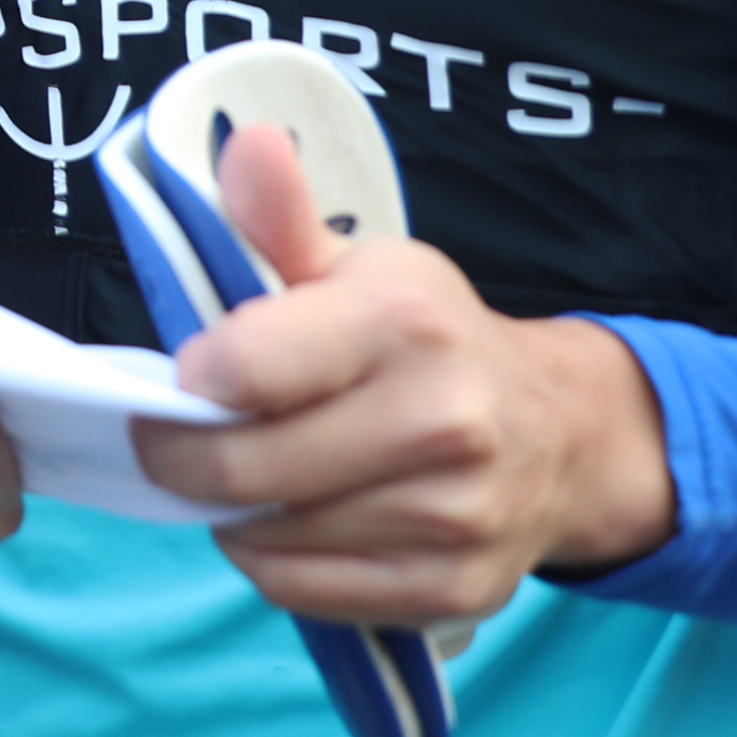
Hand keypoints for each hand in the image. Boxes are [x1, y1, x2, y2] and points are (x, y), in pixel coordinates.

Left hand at [129, 123, 677, 624]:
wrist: (559, 431)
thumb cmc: (429, 338)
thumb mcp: (362, 264)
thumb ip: (281, 217)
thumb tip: (246, 144)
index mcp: (405, 323)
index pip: (244, 370)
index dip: (191, 380)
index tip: (190, 375)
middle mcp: (441, 421)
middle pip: (243, 468)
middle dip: (183, 456)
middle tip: (177, 438)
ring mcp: (453, 516)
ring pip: (267, 536)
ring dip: (231, 511)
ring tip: (251, 470)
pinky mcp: (452, 590)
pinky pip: (304, 593)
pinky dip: (273, 561)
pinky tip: (290, 520)